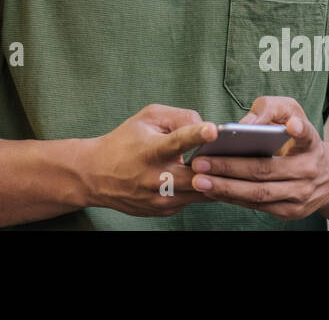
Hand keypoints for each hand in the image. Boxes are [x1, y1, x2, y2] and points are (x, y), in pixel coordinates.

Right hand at [80, 104, 217, 216]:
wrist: (96, 175)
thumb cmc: (124, 141)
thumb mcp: (146, 118)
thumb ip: (179, 117)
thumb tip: (208, 130)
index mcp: (151, 151)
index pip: (176, 141)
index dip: (195, 135)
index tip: (213, 130)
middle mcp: (156, 178)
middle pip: (197, 176)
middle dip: (216, 167)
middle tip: (232, 156)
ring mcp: (160, 199)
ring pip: (201, 192)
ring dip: (214, 180)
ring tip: (223, 167)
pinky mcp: (164, 211)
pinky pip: (192, 200)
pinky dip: (201, 189)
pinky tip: (202, 179)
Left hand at [187, 96, 328, 220]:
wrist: (325, 176)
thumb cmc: (296, 138)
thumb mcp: (290, 113)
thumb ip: (268, 109)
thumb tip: (243, 124)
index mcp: (310, 143)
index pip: (307, 135)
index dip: (299, 130)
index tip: (291, 125)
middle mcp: (309, 171)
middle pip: (266, 170)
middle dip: (230, 167)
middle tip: (201, 162)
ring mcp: (300, 195)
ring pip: (259, 193)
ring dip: (226, 188)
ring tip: (199, 179)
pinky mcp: (290, 211)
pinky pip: (257, 206)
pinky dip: (232, 199)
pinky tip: (212, 190)